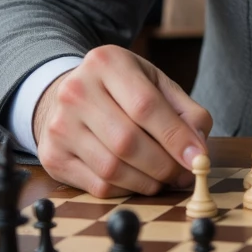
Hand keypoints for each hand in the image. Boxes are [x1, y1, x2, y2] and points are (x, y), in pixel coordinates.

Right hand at [33, 44, 212, 197]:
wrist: (66, 95)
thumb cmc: (119, 90)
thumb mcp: (153, 83)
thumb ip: (184, 110)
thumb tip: (198, 149)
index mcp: (106, 62)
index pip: (145, 105)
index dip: (175, 137)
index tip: (198, 158)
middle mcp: (77, 91)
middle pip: (128, 141)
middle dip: (164, 165)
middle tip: (183, 174)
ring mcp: (60, 125)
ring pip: (112, 168)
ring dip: (147, 181)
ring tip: (163, 178)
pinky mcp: (53, 157)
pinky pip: (98, 186)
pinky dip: (127, 190)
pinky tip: (138, 180)